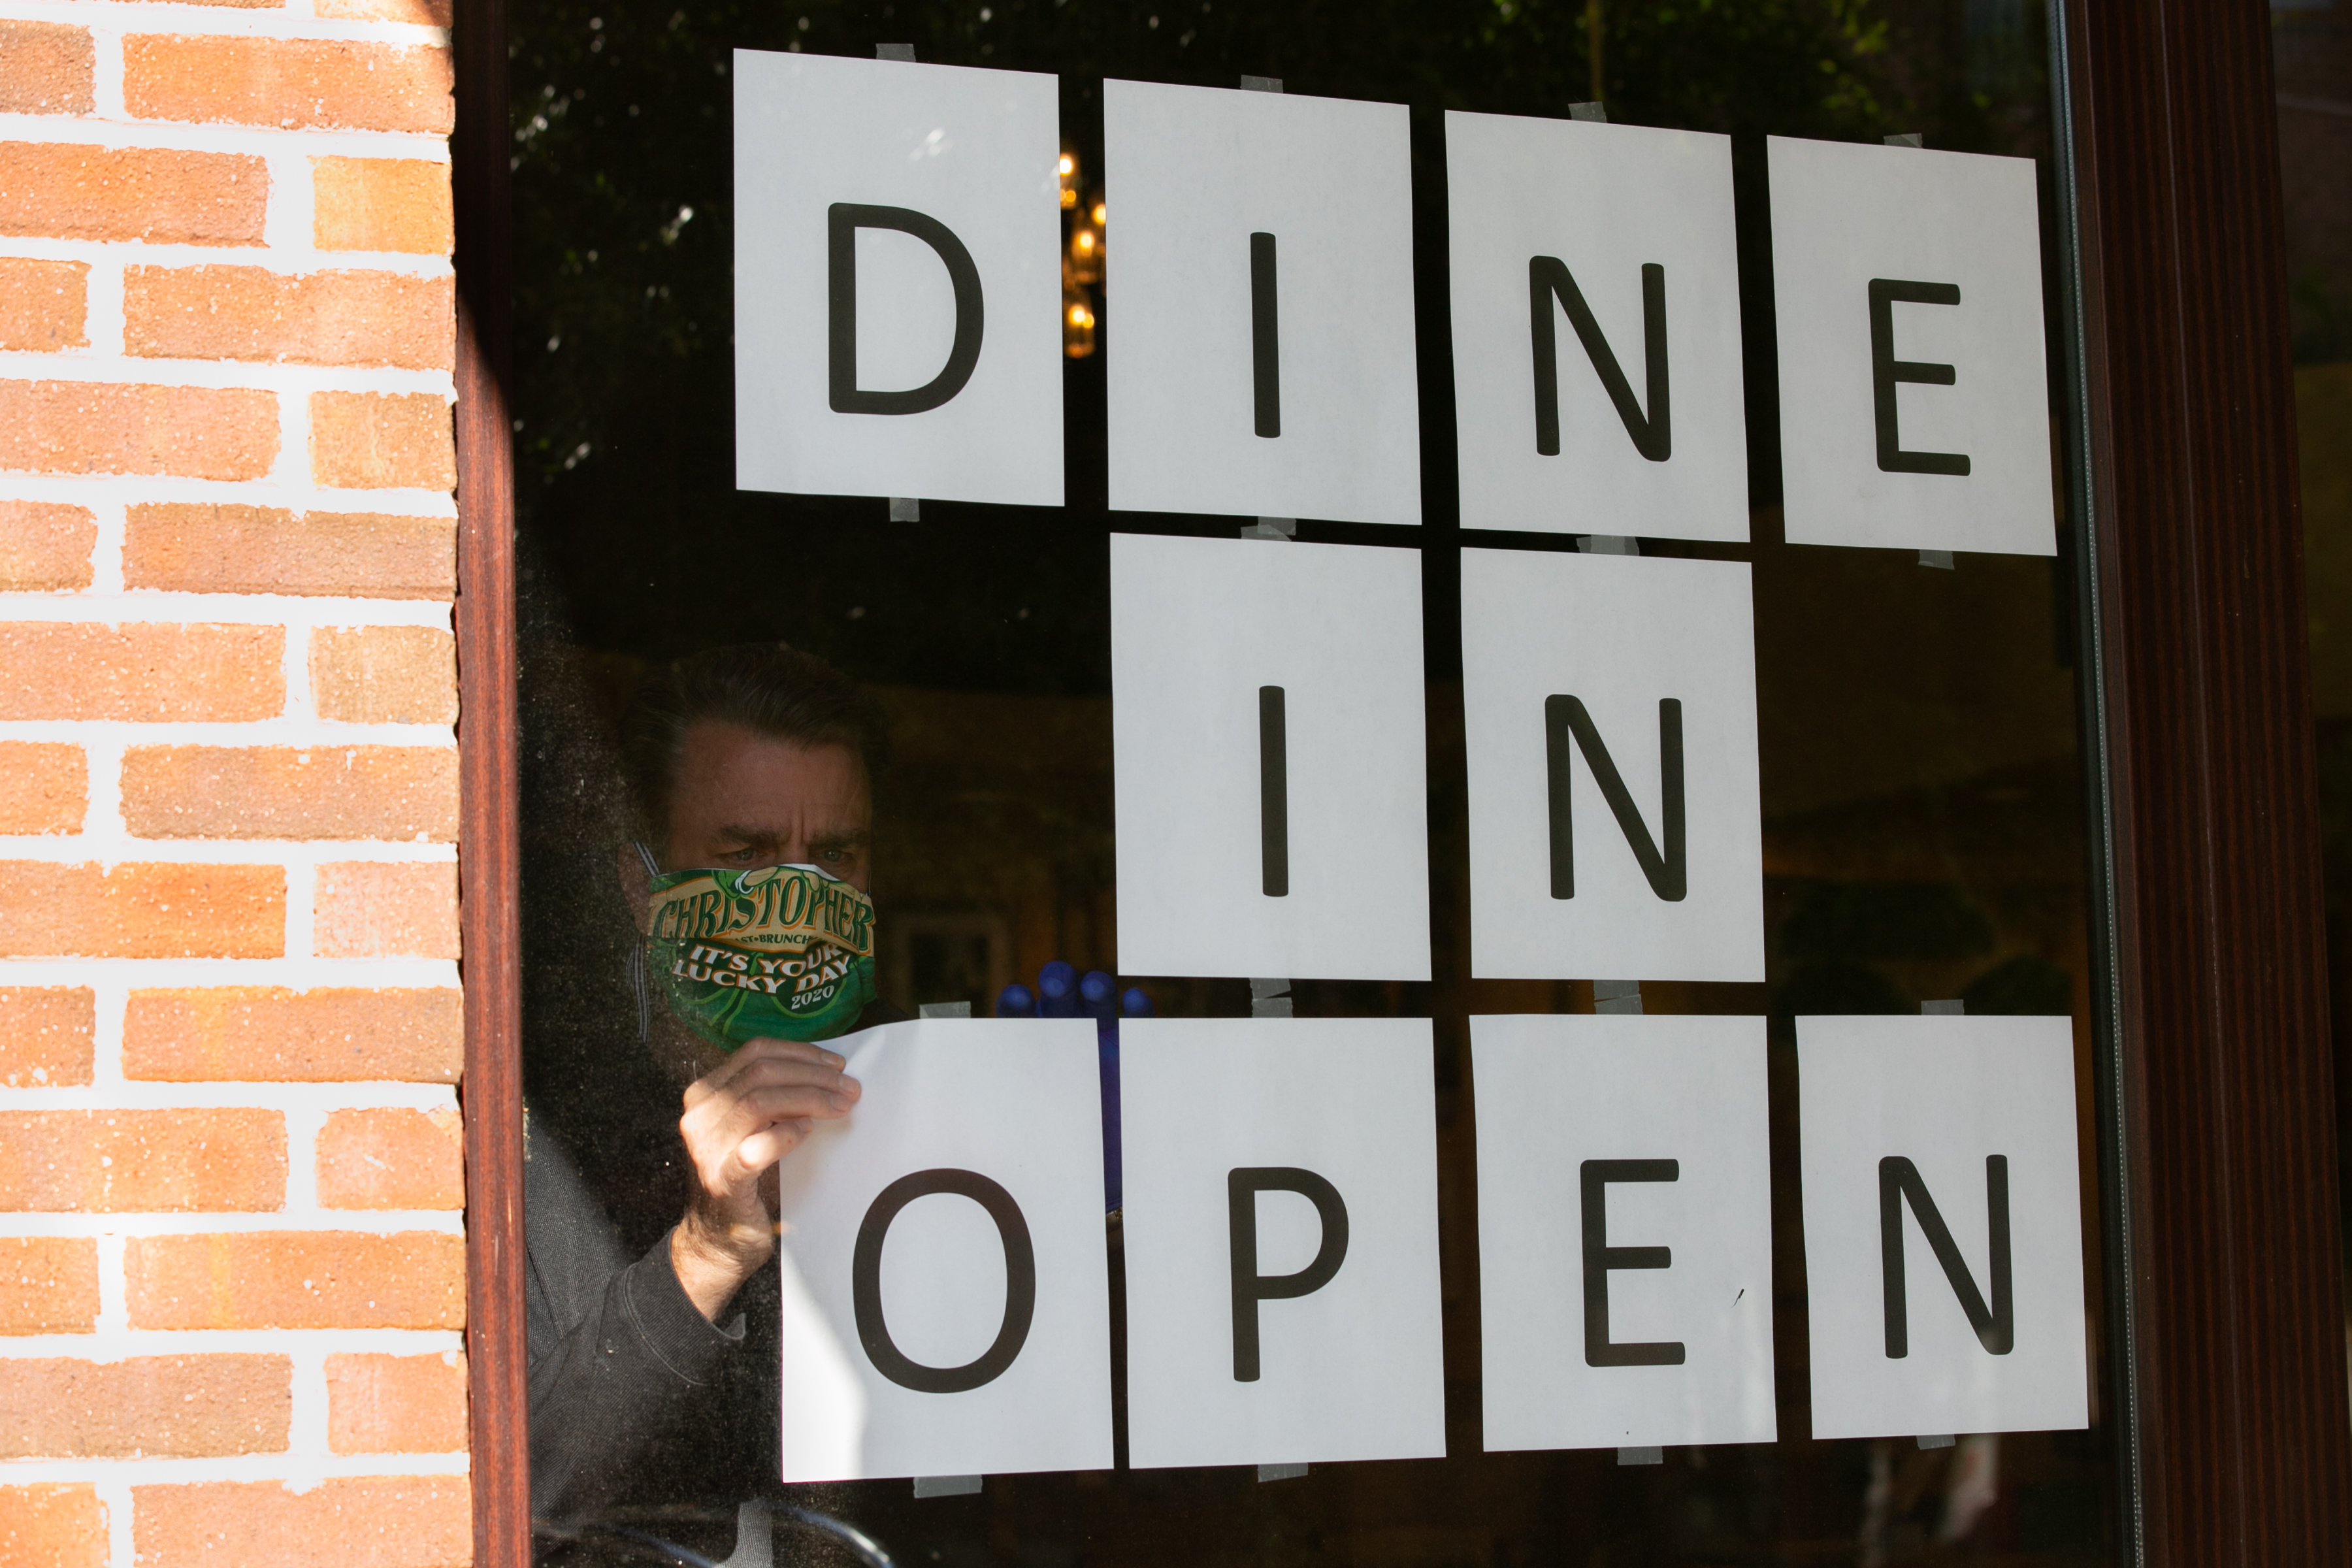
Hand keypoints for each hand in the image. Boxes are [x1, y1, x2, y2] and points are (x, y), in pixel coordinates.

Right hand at [670, 1039, 860, 1320]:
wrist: (717, 1239)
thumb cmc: (744, 1177)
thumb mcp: (751, 1126)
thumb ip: (773, 1097)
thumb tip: (826, 1072)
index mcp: (705, 1094)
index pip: (755, 1052)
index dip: (801, 1053)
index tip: (835, 1064)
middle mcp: (699, 1116)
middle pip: (762, 1072)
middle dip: (813, 1075)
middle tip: (849, 1088)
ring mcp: (706, 1148)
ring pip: (759, 1101)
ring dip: (809, 1099)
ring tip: (840, 1107)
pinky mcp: (722, 1180)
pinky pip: (756, 1147)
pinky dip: (786, 1134)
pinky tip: (806, 1132)